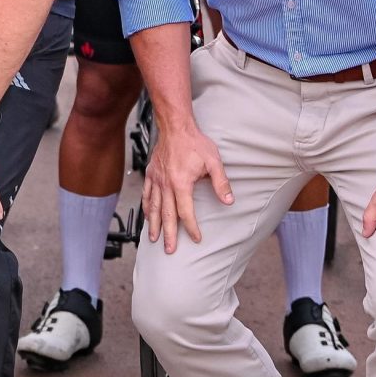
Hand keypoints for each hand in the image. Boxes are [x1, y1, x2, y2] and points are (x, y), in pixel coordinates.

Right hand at [143, 115, 230, 249]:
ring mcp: (156, 180)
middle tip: (170, 249)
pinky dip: (146, 207)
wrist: (175, 127)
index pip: (186, 212)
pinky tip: (147, 216)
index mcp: (181, 183)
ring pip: (154, 208)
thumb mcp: (214, 161)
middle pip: (167, 215)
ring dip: (154, 225)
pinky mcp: (151, 174)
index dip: (192, 227)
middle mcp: (166, 184)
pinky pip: (147, 195)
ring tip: (154, 239)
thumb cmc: (195, 142)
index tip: (196, 238)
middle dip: (169, 234)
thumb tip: (229, 200)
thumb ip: (221, 183)